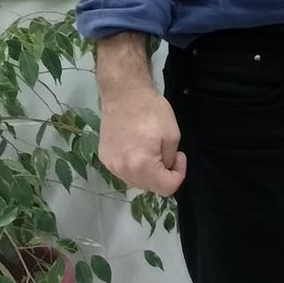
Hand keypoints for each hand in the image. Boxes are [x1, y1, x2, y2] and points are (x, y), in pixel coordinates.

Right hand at [94, 32, 186, 195]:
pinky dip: (134, 167)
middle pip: (150, 187)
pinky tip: (137, 149)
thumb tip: (166, 169)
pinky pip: (124, 172)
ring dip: (148, 173)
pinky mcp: (104, 158)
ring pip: (136, 181)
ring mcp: (110, 165)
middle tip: (167, 153)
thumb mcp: (172, 135)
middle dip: (163, 175)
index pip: (166, 188)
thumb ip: (170, 160)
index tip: (179, 157)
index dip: (178, 175)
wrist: (123, 93)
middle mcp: (122, 170)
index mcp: (141, 166)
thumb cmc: (151, 110)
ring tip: (152, 150)